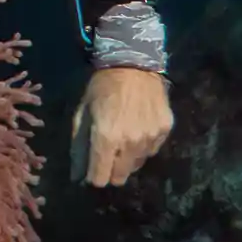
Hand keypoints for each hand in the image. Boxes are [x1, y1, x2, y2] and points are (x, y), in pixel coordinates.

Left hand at [71, 67, 172, 187]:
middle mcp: (131, 143)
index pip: (101, 177)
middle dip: (110, 171)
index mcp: (106, 138)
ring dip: (127, 158)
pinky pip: (151, 150)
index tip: (92, 170)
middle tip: (106, 154)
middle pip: (121, 177)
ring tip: (122, 137)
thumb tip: (76, 175)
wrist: (133, 64)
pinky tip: (137, 128)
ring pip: (136, 165)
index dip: (94, 177)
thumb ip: (79, 146)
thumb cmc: (101, 87)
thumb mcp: (82, 113)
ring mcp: (151, 138)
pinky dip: (142, 146)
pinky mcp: (165, 131)